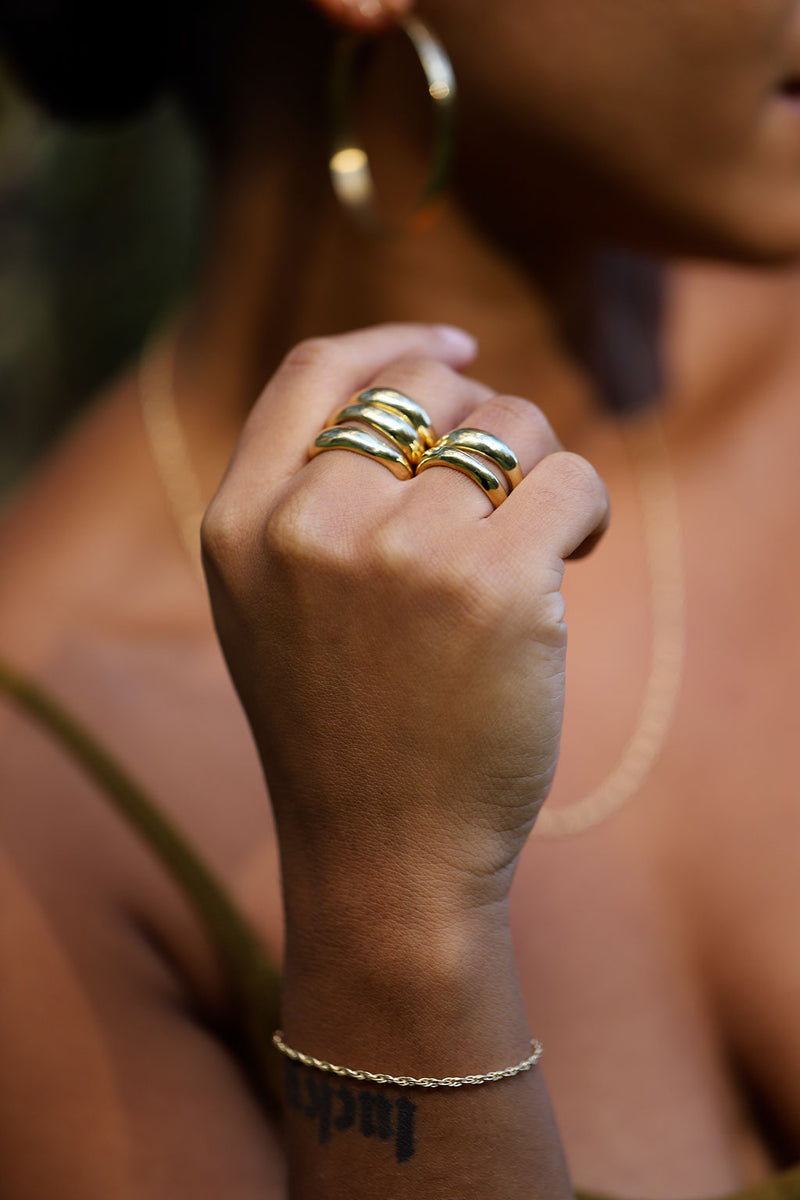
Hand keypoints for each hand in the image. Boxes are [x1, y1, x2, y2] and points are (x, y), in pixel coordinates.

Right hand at [202, 324, 608, 915]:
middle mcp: (308, 525)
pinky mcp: (493, 586)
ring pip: (510, 426)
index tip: (455, 351)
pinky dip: (586, 506)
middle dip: (482, 415)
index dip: (390, 343)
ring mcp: (399, 552)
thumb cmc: (342, 729)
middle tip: (504, 478)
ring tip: (537, 533)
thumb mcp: (274, 607)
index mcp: (240, 524)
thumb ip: (306, 500)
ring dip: (539, 466)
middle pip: (423, 387)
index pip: (314, 374)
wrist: (384, 854)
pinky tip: (573, 553)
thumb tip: (423, 389)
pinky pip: (570, 478)